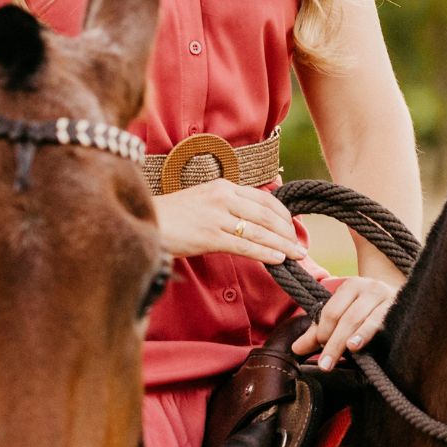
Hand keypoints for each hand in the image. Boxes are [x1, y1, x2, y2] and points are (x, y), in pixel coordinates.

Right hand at [152, 179, 309, 263]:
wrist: (146, 221)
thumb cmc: (173, 215)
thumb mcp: (202, 199)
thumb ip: (226, 204)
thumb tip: (251, 218)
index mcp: (222, 186)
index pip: (263, 198)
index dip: (282, 214)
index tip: (292, 226)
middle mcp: (222, 197)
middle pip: (265, 215)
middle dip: (286, 232)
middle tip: (299, 245)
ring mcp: (216, 216)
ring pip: (258, 231)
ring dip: (281, 245)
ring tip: (296, 255)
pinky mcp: (209, 236)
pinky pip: (244, 245)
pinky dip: (264, 253)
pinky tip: (277, 260)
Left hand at [291, 276, 398, 369]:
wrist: (402, 299)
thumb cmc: (365, 309)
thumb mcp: (341, 315)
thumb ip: (318, 331)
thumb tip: (296, 349)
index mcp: (351, 286)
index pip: (332, 310)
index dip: (323, 330)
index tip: (319, 346)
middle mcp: (369, 288)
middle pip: (347, 317)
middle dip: (334, 342)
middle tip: (325, 363)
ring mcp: (386, 298)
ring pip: (365, 320)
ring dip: (354, 338)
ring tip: (346, 350)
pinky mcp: (399, 310)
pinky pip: (382, 323)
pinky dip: (369, 334)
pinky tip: (361, 346)